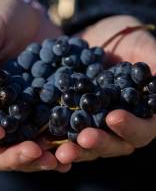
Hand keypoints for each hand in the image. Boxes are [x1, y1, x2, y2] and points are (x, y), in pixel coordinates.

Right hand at [0, 0, 70, 171]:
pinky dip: (63, 146)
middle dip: (17, 155)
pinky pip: (55, 135)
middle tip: (36, 152)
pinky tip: (75, 149)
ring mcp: (28, 117)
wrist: (33, 19)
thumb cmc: (3, 18)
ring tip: (58, 160)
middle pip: (2, 149)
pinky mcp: (50, 112)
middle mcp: (4, 115)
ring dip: (43, 158)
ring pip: (30, 148)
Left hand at [55, 15, 155, 163]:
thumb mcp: (140, 45)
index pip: (144, 128)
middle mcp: (120, 124)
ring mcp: (95, 125)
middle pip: (116, 144)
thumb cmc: (122, 38)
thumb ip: (152, 61)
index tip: (114, 117)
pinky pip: (67, 136)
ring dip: (77, 150)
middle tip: (85, 138)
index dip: (132, 127)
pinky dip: (57, 142)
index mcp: (141, 111)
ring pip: (90, 146)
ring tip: (62, 151)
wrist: (92, 39)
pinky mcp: (73, 122)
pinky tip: (44, 144)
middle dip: (101, 143)